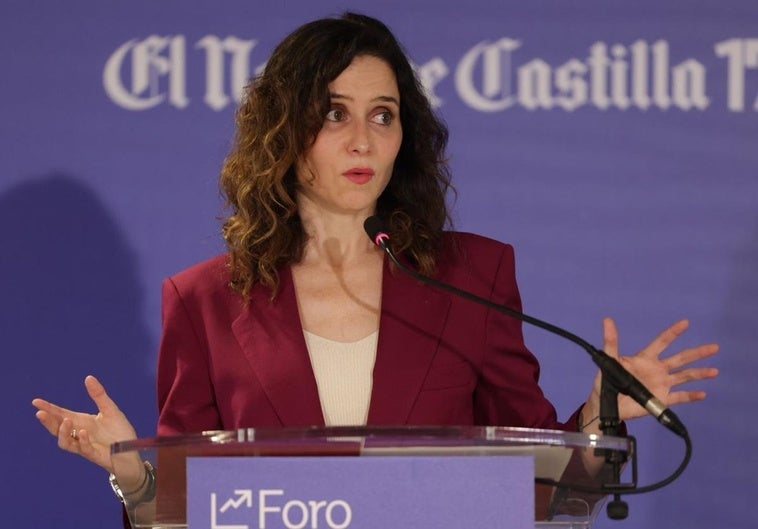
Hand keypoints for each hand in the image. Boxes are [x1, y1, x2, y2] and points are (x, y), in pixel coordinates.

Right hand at [32, 375, 136, 473]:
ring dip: (63, 432)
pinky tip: (83, 432)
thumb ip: (99, 395)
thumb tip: (88, 377)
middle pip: (57, 429)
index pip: (61, 414)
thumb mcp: (110, 410)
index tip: (36, 401)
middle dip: (48, 422)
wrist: (132, 451)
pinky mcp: (95, 455)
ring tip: (66, 421)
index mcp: (82, 421)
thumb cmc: (119, 431)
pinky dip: (82, 441)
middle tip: (40, 413)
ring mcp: (85, 445)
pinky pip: (84, 450)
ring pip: (65, 443)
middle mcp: (80, 433)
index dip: (49, 409)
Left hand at [587, 318, 718, 422]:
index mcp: (646, 358)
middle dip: (697, 353)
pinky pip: (679, 397)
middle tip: (714, 347)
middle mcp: (658, 370)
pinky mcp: (661, 399)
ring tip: (714, 371)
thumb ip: (611, 341)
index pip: (662, 342)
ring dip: (700, 374)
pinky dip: (691, 396)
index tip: (686, 323)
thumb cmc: (607, 380)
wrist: (607, 404)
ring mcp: (661, 384)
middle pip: (681, 359)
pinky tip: (702, 394)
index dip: (673, 333)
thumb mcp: (610, 360)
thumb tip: (607, 320)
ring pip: (685, 377)